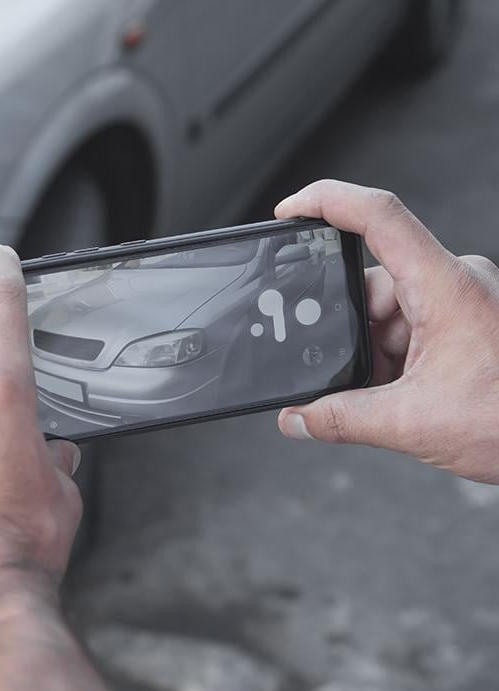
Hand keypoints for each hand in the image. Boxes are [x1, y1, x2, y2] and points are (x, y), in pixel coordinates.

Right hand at [275, 180, 498, 483]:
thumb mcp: (413, 424)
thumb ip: (341, 418)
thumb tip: (297, 418)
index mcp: (446, 287)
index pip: (379, 217)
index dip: (327, 202)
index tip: (289, 210)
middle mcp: (456, 282)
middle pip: (372, 282)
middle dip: (349, 331)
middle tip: (348, 372)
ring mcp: (462, 301)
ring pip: (387, 310)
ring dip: (373, 352)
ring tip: (389, 394)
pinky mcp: (465, 321)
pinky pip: (408, 325)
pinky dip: (391, 359)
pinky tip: (399, 392)